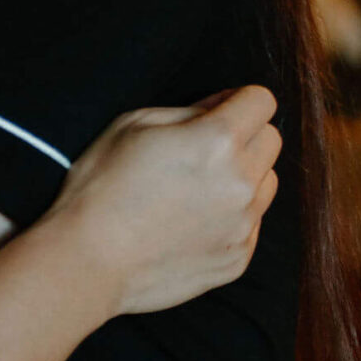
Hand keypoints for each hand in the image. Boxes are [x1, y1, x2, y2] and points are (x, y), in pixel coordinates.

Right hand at [49, 86, 280, 315]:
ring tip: (199, 188)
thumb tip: (220, 107)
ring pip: (267, 183)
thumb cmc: (102, 186)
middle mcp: (241, 182)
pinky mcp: (237, 259)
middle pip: (272, 141)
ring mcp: (243, 225)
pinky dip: (232, 216)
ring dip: (244, 177)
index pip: (263, 101)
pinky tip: (192, 221)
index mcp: (217, 141)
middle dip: (246, 135)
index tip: (220, 109)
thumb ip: (188, 109)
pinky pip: (252, 224)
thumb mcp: (134, 124)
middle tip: (205, 149)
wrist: (89, 260)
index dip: (239, 100)